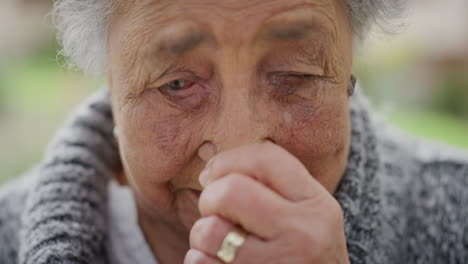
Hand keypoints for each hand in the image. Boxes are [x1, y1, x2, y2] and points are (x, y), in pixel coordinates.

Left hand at [184, 143, 348, 263]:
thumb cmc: (306, 252)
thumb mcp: (308, 216)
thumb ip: (275, 187)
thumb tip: (210, 171)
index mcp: (316, 204)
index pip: (266, 159)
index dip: (228, 160)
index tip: (211, 174)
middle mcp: (302, 233)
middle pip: (231, 190)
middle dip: (210, 197)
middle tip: (214, 210)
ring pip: (210, 231)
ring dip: (202, 234)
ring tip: (217, 240)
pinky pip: (201, 263)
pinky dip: (199, 259)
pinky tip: (217, 261)